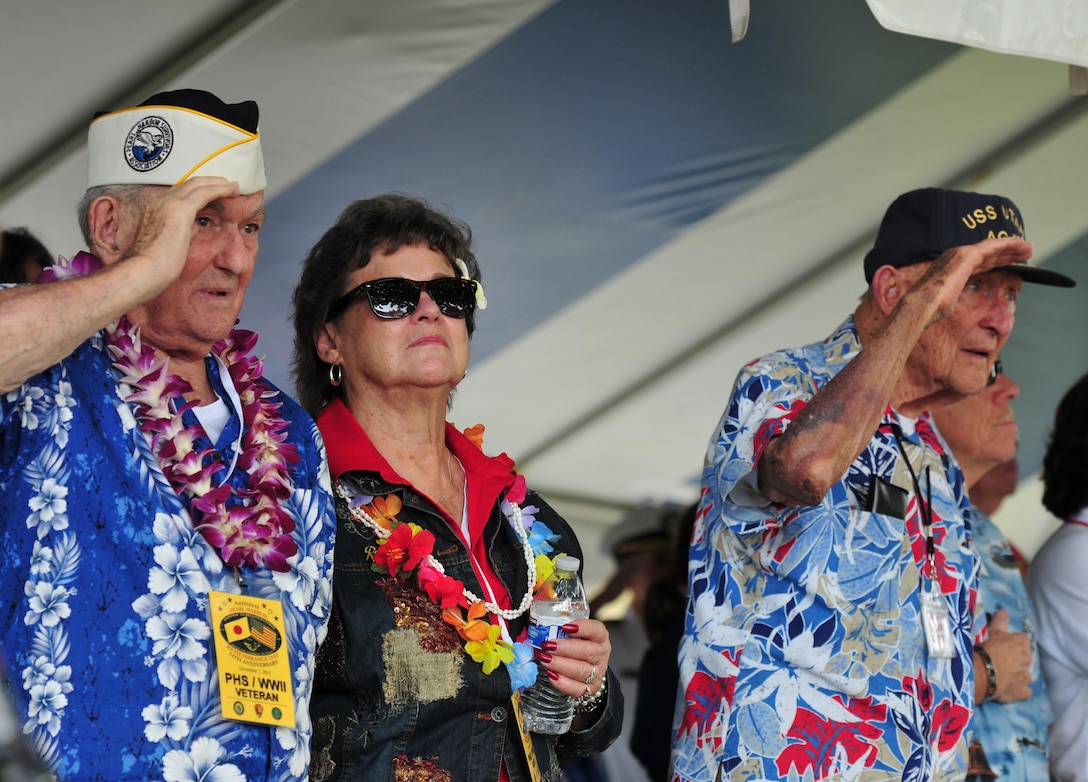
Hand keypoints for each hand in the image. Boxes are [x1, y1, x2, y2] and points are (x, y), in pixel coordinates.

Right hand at [123, 176, 240, 286]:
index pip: (181, 192)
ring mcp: (169, 204)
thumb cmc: (155, 266)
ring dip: (218, 183)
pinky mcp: (179, 210)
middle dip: (211, 182)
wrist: (144, 272)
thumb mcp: (171, 243)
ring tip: (234, 187)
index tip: (215, 192)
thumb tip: (196, 227)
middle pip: (190, 183)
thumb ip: (183, 231)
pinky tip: (231, 190)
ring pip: (198, 184)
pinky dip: (219, 189)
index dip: (200, 190)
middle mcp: (161, 202)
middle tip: (229, 185)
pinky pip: (204, 193)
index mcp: (157, 209)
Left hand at [536, 618, 611, 700]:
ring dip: (560, 664)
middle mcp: (601, 655)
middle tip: (548, 645)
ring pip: (581, 670)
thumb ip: (560, 626)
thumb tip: (534, 617)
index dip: (583, 627)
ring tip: (544, 659)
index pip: (597, 630)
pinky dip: (563, 683)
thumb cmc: (576, 646)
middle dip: (565, 648)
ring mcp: (596, 673)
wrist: (587, 670)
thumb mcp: (573, 634)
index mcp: (600, 638)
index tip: (565, 627)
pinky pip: (577, 688)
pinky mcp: (589, 690)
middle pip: (588, 651)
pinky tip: (551, 675)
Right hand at [912, 236, 1031, 326]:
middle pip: (989, 253)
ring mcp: (960, 255)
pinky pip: (991, 247)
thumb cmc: (931, 310)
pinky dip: (1006, 244)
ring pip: (992, 248)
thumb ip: (956, 297)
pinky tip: (1019, 244)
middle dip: (1008, 252)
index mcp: (952, 267)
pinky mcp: (966, 256)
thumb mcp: (949, 302)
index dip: (999, 259)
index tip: (1013, 260)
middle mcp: (955, 257)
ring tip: (1028, 247)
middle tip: (1026, 252)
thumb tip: (955, 308)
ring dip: (1012, 247)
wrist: (922, 307)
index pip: (981, 261)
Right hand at [978, 608, 1033, 703]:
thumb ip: (1000, 622)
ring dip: (1018, 674)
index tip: (1000, 644)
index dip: (1011, 641)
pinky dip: (1020, 690)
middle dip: (1016, 658)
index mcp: (1022, 643)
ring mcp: (1026, 677)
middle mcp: (1028, 659)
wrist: (982, 673)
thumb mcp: (992, 632)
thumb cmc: (986, 649)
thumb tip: (1004, 610)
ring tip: (1003, 674)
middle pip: (1024, 656)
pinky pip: (1025, 691)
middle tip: (998, 658)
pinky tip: (1011, 688)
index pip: (1021, 639)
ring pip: (1025, 673)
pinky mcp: (1021, 691)